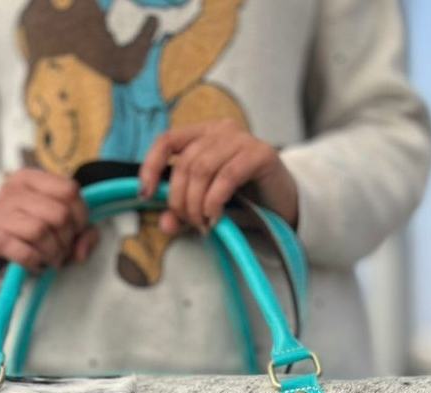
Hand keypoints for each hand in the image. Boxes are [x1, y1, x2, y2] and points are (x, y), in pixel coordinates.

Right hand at [0, 168, 98, 269]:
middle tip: (61, 248)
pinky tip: (35, 262)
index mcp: (31, 178)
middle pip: (59, 214)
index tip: (74, 229)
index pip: (70, 191)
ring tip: (49, 257)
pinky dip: (36, 261)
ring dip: (52, 252)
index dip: (80, 216)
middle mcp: (14, 191)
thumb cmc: (30, 231)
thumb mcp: (59, 224)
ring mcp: (1, 213)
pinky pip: (25, 252)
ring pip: (41, 232)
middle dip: (67, 238)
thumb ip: (84, 232)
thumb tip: (83, 250)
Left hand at [138, 120, 298, 234]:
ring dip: (197, 203)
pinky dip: (215, 201)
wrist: (283, 205)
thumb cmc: (242, 201)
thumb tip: (164, 224)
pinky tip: (216, 218)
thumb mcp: (205, 206)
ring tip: (204, 224)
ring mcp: (242, 140)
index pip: (167, 141)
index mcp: (203, 135)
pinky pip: (227, 176)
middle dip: (181, 200)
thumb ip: (183, 212)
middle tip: (190, 223)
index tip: (146, 194)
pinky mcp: (261, 154)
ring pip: (202, 169)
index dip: (151, 166)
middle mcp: (221, 130)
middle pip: (185, 163)